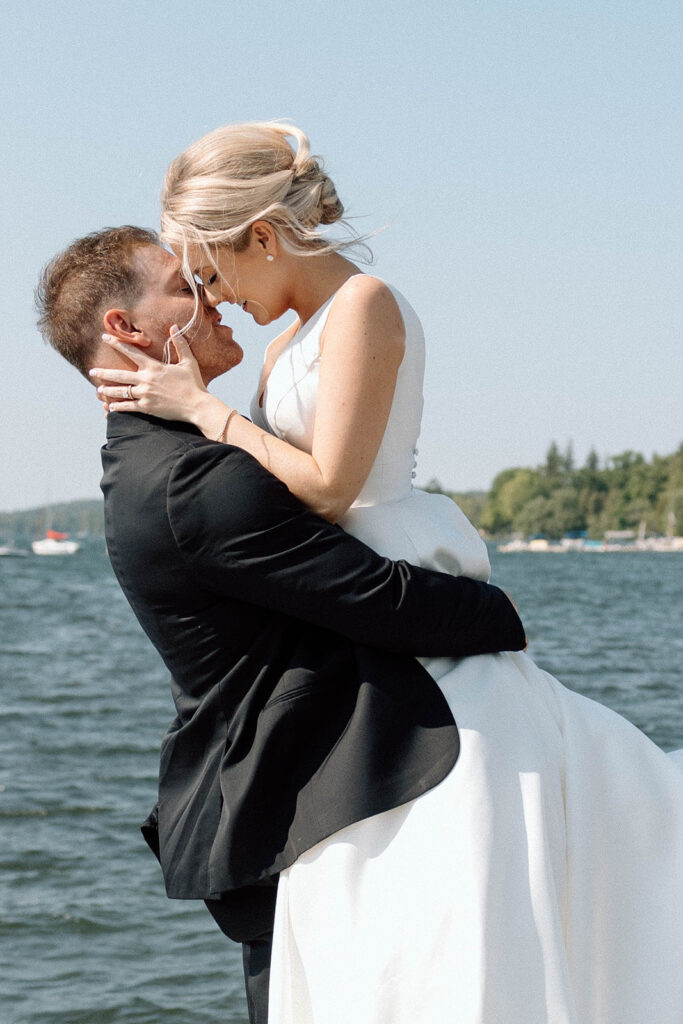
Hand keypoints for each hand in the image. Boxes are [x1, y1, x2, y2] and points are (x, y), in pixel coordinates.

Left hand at [89, 327, 207, 422]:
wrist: (197, 406)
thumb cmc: (194, 384)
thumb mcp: (188, 362)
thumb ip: (180, 344)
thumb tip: (174, 327)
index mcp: (154, 367)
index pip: (131, 353)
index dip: (117, 344)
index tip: (105, 338)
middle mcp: (146, 380)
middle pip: (119, 375)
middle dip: (103, 372)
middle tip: (91, 370)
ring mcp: (145, 395)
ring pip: (121, 391)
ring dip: (107, 391)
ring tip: (98, 390)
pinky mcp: (147, 408)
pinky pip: (128, 407)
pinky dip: (118, 407)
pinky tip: (110, 407)